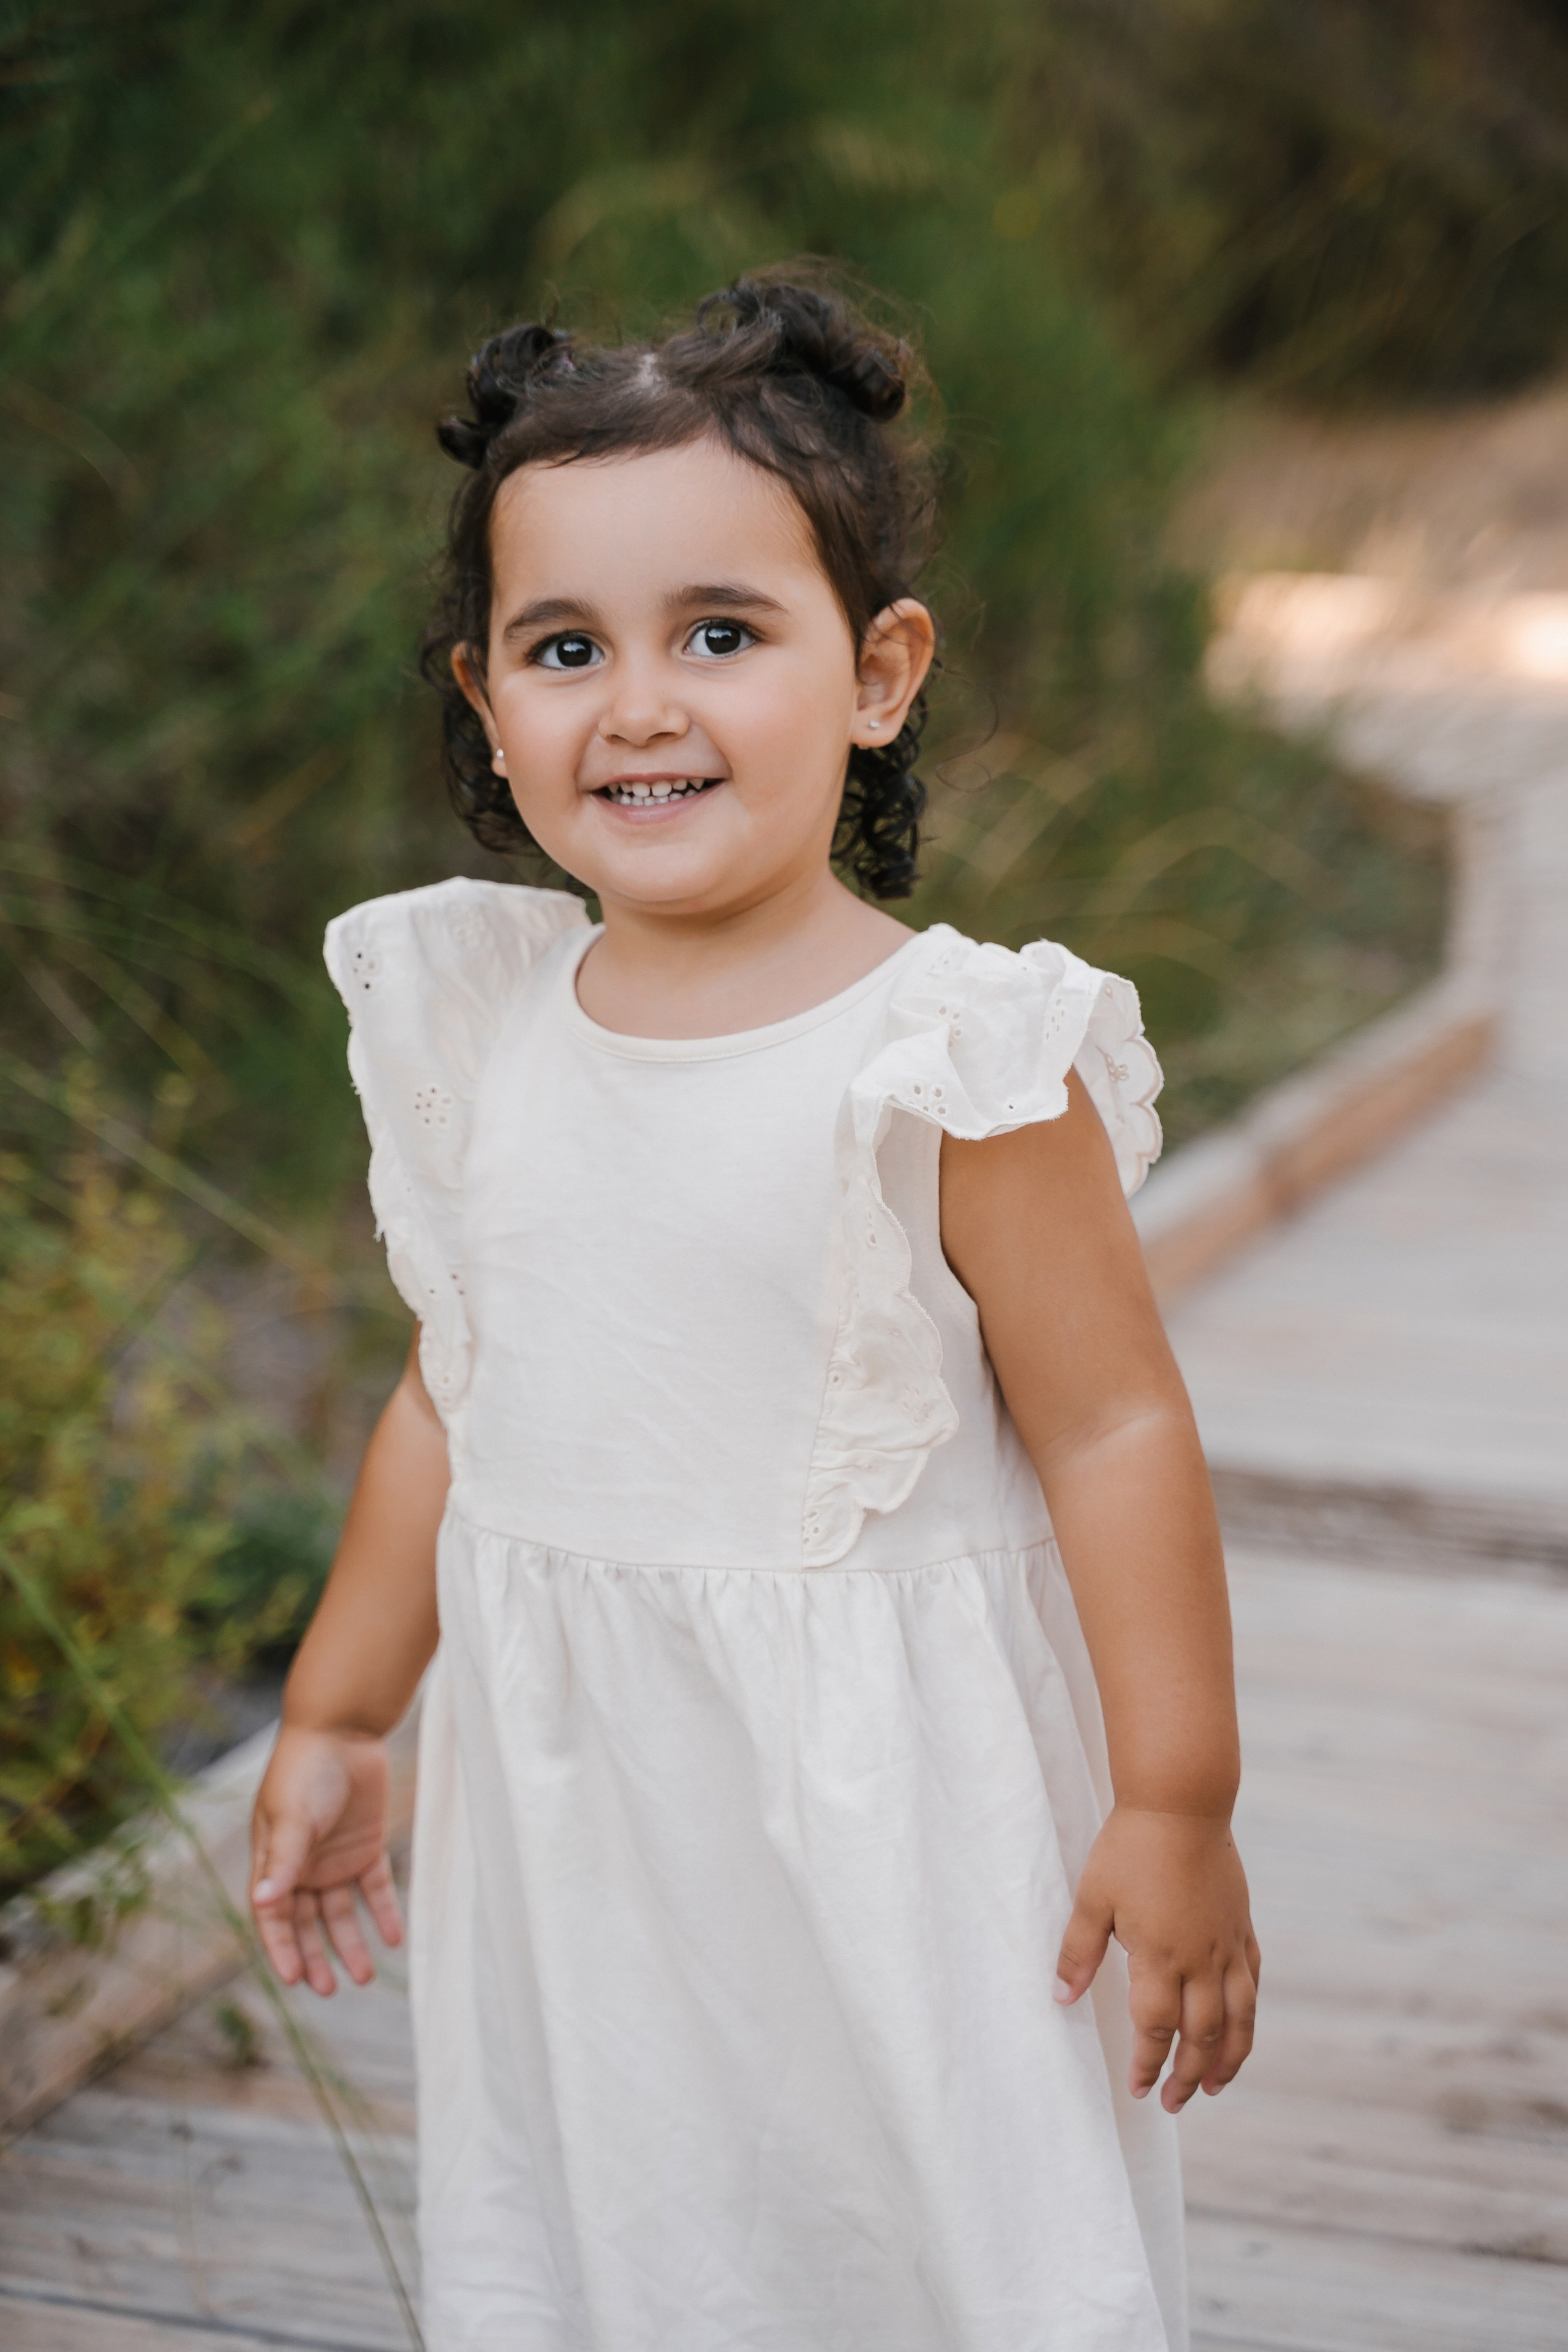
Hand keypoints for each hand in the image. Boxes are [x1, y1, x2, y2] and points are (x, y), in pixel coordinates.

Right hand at [250, 1724, 403, 1995]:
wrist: (343, 1729)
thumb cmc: (306, 1770)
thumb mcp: (292, 1817)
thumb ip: (282, 1860)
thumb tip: (263, 1903)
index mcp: (274, 1861)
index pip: (274, 1917)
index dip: (282, 1949)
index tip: (294, 1981)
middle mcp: (303, 1867)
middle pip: (307, 1923)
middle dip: (315, 1956)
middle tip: (330, 1989)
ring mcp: (335, 1859)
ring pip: (340, 1913)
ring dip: (350, 1943)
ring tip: (364, 1976)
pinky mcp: (366, 1848)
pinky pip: (375, 1888)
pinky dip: (383, 1912)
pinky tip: (394, 1938)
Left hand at [1053, 1805, 1258, 2112]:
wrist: (1181, 1804)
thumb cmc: (1130, 1848)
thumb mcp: (1092, 1898)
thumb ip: (1078, 1952)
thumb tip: (1061, 1998)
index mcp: (1159, 1956)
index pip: (1156, 2029)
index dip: (1147, 2063)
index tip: (1138, 2088)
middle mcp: (1200, 1959)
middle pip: (1202, 2036)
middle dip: (1188, 2076)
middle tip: (1172, 2102)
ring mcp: (1227, 1944)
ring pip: (1238, 2018)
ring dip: (1228, 2059)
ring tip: (1216, 2087)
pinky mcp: (1242, 1927)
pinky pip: (1252, 1982)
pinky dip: (1247, 2013)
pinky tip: (1239, 2028)